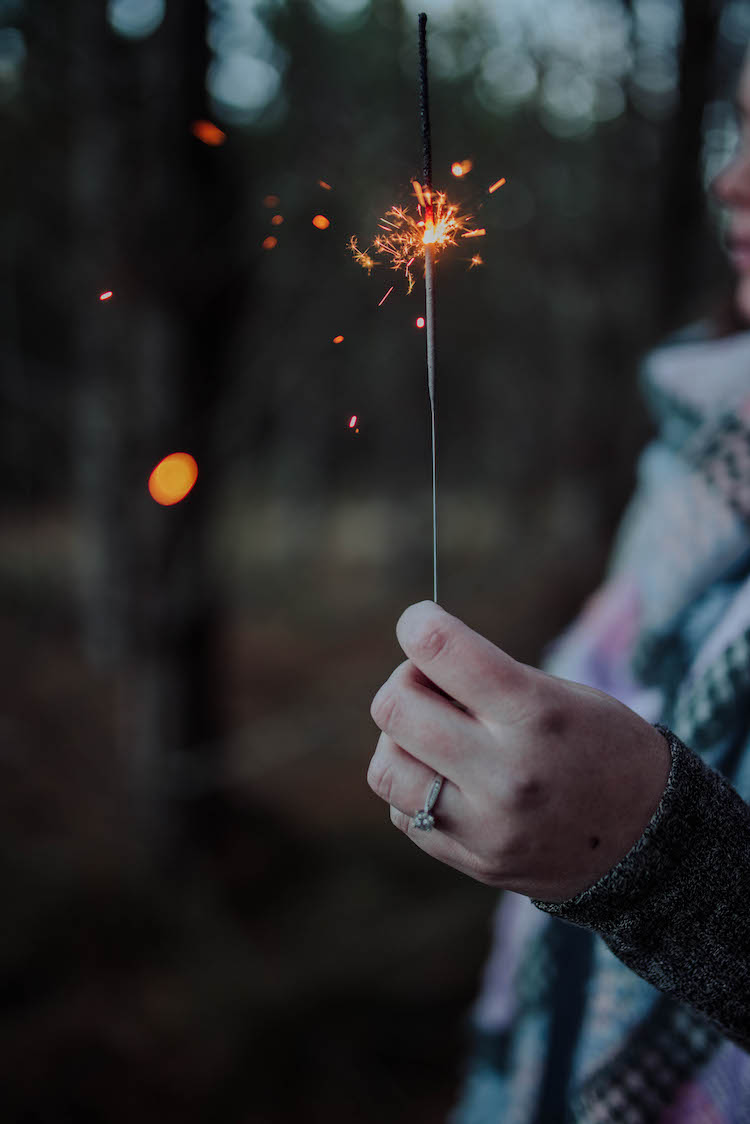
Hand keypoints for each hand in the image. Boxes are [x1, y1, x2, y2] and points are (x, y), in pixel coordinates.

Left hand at [367, 601, 670, 901]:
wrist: (650, 838)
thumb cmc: (600, 745)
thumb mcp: (560, 694)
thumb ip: (486, 679)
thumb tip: (413, 664)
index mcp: (535, 713)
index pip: (441, 650)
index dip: (418, 624)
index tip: (420, 623)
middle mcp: (506, 772)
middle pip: (393, 708)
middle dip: (405, 682)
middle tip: (431, 685)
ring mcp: (486, 825)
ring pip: (384, 768)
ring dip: (399, 741)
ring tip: (433, 737)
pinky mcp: (473, 860)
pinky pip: (403, 814)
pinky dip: (415, 788)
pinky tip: (449, 779)